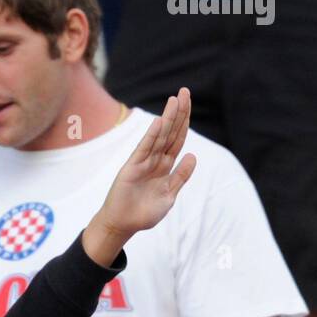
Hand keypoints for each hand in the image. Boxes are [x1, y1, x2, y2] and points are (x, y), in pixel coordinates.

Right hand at [83, 87, 195, 263]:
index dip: (184, 122)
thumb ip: (180, 177)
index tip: (189, 103)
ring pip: (159, 136)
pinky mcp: (132, 167)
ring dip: (168, 118)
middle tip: (185, 91)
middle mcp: (155, 160)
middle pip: (170, 132)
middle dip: (178, 112)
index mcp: (166, 166)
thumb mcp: (169, 196)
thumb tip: (193, 156)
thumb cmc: (144, 214)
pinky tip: (160, 122)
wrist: (123, 225)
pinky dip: (152, 136)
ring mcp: (143, 162)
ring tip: (175, 99)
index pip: (178, 139)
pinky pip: (144, 148)